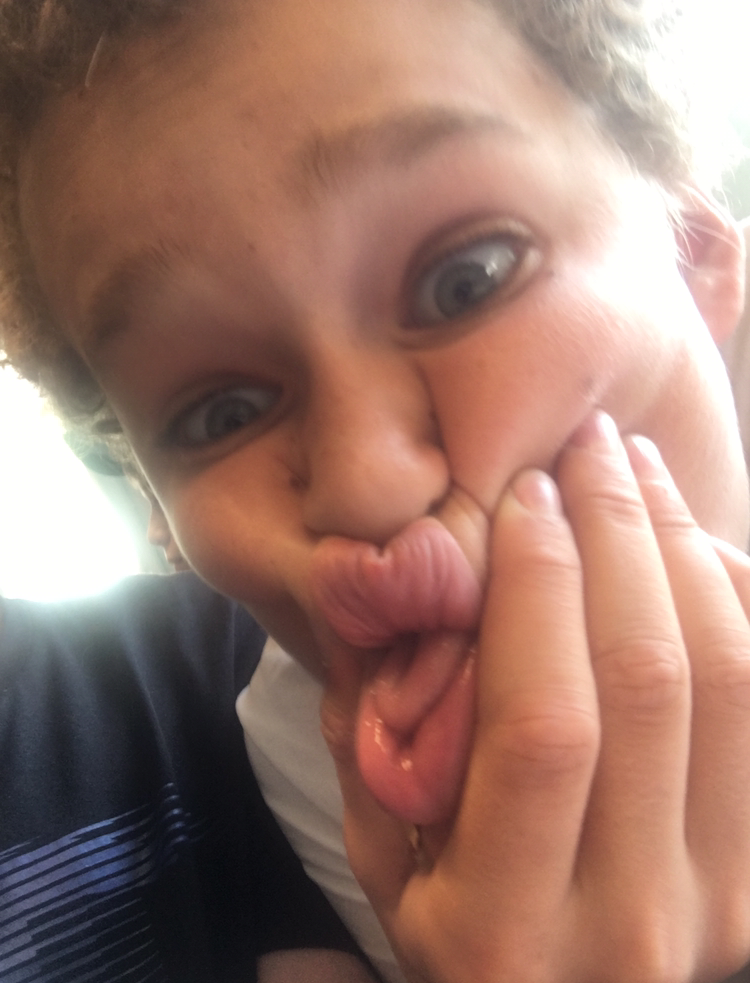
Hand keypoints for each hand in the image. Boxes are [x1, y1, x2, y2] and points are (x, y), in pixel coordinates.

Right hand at [321, 411, 749, 982]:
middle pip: (647, 684)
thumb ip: (380, 738)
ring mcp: (719, 902)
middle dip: (617, 535)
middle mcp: (630, 921)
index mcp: (503, 925)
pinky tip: (699, 543)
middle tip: (587, 448)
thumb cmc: (450, 927)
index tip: (523, 494)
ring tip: (639, 470)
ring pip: (728, 684)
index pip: (545, 724)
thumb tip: (402, 595)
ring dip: (682, 551)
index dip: (539, 587)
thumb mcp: (384, 855)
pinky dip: (740, 605)